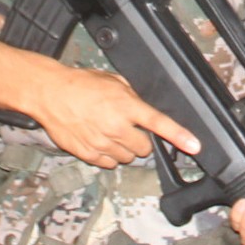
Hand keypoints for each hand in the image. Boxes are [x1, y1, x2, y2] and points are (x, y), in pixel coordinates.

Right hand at [33, 66, 199, 168]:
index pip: (159, 123)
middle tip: (127, 128)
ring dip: (124, 149)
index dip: (180, 136)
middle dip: (140, 140)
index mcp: (126, 106)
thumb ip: (132, 96)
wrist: (50, 93)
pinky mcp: (88, 154)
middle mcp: (116, 127)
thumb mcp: (113, 81)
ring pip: (127, 158)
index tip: (195, 145)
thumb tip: (142, 108)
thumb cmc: (80, 83)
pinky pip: (108, 164)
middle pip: (144, 148)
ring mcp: (102, 143)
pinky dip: (108, 156)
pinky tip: (99, 140)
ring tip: (109, 132)